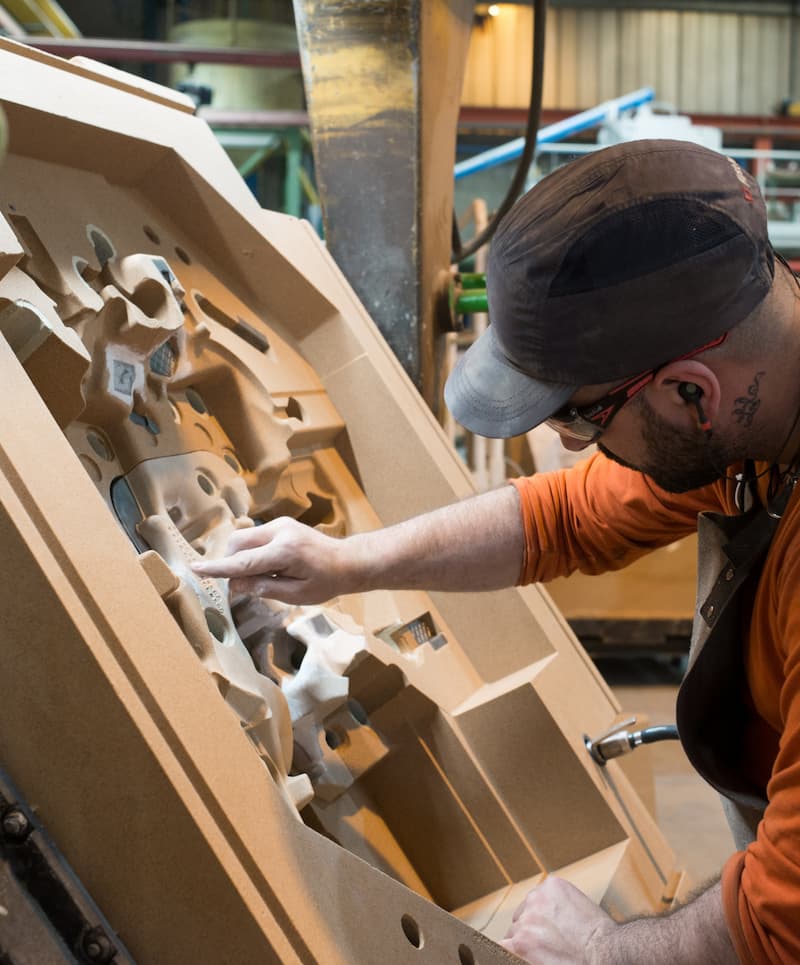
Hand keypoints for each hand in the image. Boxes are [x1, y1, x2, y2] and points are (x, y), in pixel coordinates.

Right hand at [190, 517, 359, 603]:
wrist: (347, 561)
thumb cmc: (326, 582)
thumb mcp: (297, 595)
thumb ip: (264, 588)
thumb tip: (235, 584)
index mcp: (285, 552)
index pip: (244, 562)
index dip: (218, 568)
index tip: (196, 569)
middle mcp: (280, 532)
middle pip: (237, 543)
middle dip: (230, 563)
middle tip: (244, 585)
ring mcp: (280, 524)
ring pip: (243, 538)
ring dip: (241, 558)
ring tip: (264, 577)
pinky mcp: (280, 524)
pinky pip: (254, 537)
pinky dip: (251, 553)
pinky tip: (269, 567)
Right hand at [499, 877, 615, 963]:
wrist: (606, 951)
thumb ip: (523, 955)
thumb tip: (513, 946)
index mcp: (518, 944)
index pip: (503, 942)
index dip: (514, 945)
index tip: (523, 947)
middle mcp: (523, 919)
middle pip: (517, 924)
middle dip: (529, 931)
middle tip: (549, 941)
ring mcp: (537, 899)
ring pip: (529, 905)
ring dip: (539, 913)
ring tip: (560, 926)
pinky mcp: (552, 885)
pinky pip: (544, 891)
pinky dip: (552, 899)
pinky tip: (566, 912)